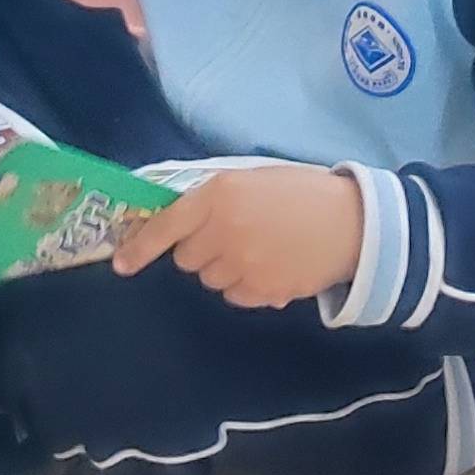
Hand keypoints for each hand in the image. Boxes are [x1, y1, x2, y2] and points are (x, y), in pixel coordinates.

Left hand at [112, 165, 367, 311]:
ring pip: (210, 279)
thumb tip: (179, 224)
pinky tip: (272, 266)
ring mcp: (242, 263)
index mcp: (218, 195)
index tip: (121, 264)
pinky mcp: (261, 290)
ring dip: (224, 268)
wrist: (354, 222)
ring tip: (260, 248)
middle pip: (186, 258)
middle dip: (201, 250)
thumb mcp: (252, 179)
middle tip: (232, 235)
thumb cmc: (302, 192)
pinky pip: (235, 295)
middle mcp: (223, 230)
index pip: (166, 225)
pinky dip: (246, 286)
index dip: (140, 247)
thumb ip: (215, 198)